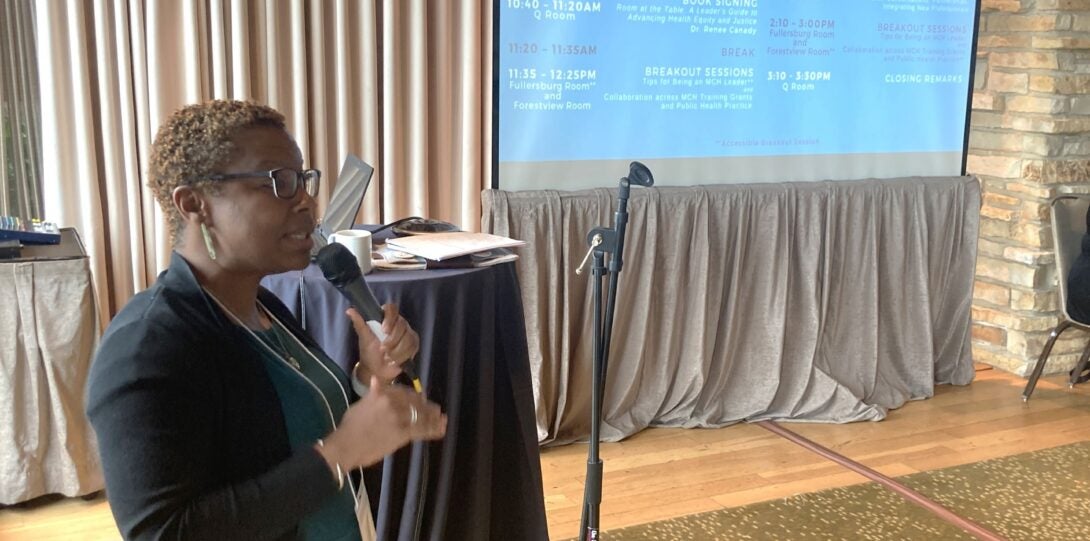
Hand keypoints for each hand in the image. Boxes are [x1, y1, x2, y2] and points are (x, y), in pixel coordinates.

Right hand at [318, 376, 446, 469]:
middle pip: (415, 402)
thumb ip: (373, 392)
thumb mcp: (360, 404)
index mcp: (382, 394)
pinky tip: (442, 429)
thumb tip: (374, 379)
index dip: (415, 396)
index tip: (420, 399)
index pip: (404, 392)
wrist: (346, 445)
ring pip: (421, 415)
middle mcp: (393, 402)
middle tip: (436, 409)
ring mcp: (399, 417)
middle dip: (427, 406)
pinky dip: (434, 430)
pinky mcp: (403, 433)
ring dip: (434, 417)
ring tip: (443, 419)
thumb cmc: (349, 427)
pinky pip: (422, 430)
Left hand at [347, 304, 419, 382]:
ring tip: (387, 357)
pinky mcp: (414, 343)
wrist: (377, 370)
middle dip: (392, 340)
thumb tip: (349, 310)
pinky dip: (403, 356)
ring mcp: (407, 333)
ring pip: (408, 337)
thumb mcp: (364, 338)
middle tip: (382, 350)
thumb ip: (359, 323)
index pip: (392, 309)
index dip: (389, 319)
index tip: (384, 331)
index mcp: (386, 318)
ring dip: (397, 351)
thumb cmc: (369, 352)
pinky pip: (413, 347)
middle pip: (401, 325)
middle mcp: (399, 323)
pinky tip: (395, 360)